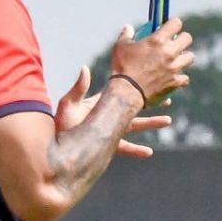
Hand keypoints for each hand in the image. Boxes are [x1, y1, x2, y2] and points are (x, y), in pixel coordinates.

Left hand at [55, 65, 170, 156]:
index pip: (121, 93)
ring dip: (151, 123)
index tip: (147, 82)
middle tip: (168, 101)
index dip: (135, 88)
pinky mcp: (107, 146)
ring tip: (168, 121)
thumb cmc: (57, 124)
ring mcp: (108, 131)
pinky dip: (137, 150)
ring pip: (134, 126)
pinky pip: (125, 147)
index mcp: (100, 104)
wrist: (53, 146)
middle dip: (151, 105)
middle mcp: (107, 117)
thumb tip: (84, 68)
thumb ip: (78, 89)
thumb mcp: (68, 105)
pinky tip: (149, 152)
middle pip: (133, 109)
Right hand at [109, 18, 193, 101]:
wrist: (127, 92)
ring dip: (184, 57)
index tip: (171, 27)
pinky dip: (180, 78)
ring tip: (176, 60)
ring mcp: (175, 67)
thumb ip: (126, 35)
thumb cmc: (122, 67)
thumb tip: (128, 27)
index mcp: (158, 40)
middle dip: (182, 38)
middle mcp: (170, 52)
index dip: (174, 24)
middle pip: (187, 38)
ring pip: (190, 57)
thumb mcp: (121, 47)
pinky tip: (173, 77)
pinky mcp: (176, 82)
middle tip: (175, 42)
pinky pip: (185, 78)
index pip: (176, 24)